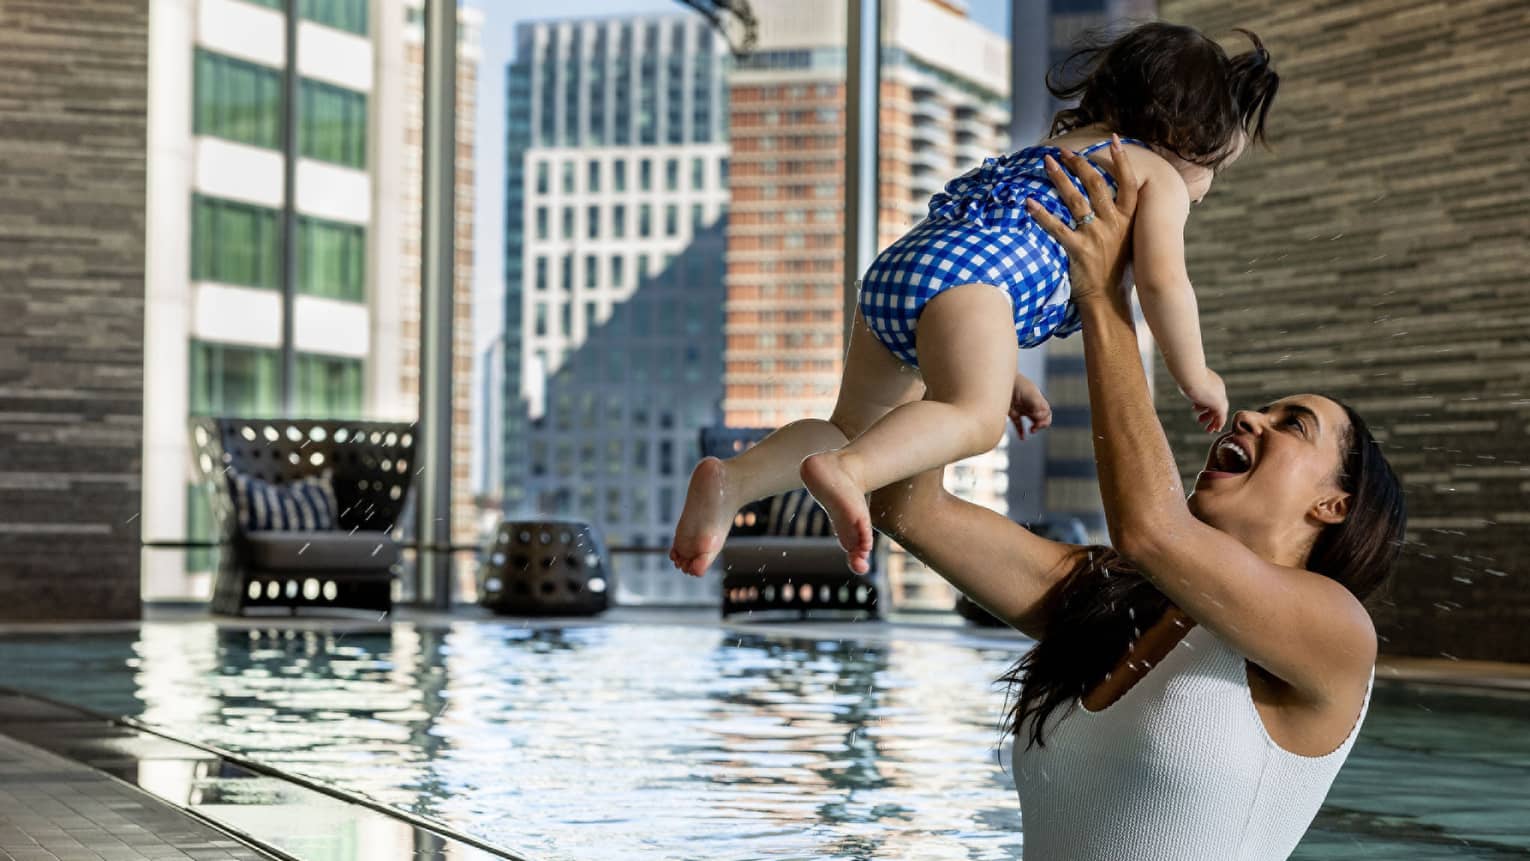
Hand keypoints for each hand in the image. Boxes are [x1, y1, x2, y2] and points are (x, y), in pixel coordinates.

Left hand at [1009, 373, 1051, 440]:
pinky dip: (1021, 432)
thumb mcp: (1029, 393)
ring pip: (1032, 422)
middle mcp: (1031, 405)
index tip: (1037, 421)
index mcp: (1037, 400)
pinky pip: (1019, 424)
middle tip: (1034, 428)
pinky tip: (1022, 438)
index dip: (1045, 419)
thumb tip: (1042, 416)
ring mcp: (1022, 409)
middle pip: (1041, 418)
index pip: (1046, 413)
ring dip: (1034, 428)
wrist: (999, 380)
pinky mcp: (1012, 413)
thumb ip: (1037, 404)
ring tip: (1031, 431)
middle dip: (1041, 425)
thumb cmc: (1017, 384)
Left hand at [1023, 135, 1139, 308]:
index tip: (1114, 139)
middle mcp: (1113, 224)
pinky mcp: (1077, 250)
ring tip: (1047, 162)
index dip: (1122, 160)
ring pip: (1076, 199)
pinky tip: (1028, 202)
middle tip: (1063, 151)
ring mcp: (1095, 236)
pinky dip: (1041, 214)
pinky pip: (1056, 227)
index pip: (1129, 183)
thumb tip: (1115, 193)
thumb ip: (1122, 216)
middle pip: (1097, 184)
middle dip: (1079, 164)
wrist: (1109, 300)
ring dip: (1060, 178)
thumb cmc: (1116, 269)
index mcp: (1128, 219)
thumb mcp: (1128, 238)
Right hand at [1186, 368, 1227, 432]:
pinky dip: (1219, 423)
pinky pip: (1221, 416)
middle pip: (1216, 403)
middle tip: (1200, 420)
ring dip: (1213, 421)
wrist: (1191, 374)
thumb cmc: (1186, 375)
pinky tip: (1216, 430)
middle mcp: (1218, 389)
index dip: (1203, 404)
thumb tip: (1180, 380)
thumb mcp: (1187, 379)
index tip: (1195, 409)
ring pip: (1220, 411)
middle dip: (1209, 413)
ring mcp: (1220, 396)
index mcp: (1212, 382)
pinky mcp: (1219, 404)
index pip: (1211, 395)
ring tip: (1208, 430)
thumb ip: (1187, 382)